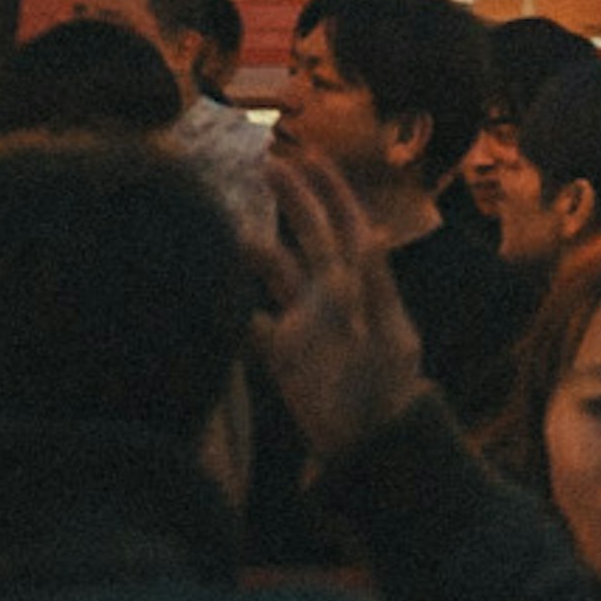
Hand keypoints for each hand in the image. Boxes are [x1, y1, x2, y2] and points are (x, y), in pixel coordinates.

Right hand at [253, 146, 427, 468]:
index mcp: (362, 282)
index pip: (347, 223)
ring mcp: (305, 321)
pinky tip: (210, 291)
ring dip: (253, 249)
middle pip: (308, 234)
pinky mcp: (282, 355)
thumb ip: (377, 286)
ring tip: (225, 226)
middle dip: (290, 198)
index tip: (310, 154)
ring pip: (275, 271)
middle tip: (262, 162)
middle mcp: (331, 294)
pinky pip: (251, 323)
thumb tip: (374, 231)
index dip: (331, 189)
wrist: (372, 447)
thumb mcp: (390, 337)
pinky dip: (232, 308)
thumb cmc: (389, 391)